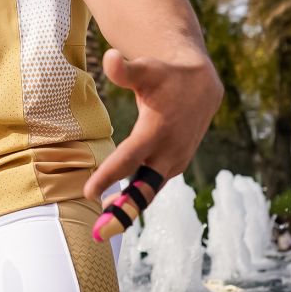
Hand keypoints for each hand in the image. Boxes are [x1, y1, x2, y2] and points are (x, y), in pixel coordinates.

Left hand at [84, 48, 221, 238]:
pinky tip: (116, 210)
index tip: (89, 193)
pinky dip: (136, 199)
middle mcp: (168, 152)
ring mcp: (173, 162)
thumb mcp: (146, 68)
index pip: (129, 158)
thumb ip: (125, 70)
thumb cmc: (166, 75)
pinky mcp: (173, 166)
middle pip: (144, 188)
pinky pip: (152, 187)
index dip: (109, 176)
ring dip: (128, 211)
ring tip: (103, 230)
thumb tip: (108, 58)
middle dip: (123, 213)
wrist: (200, 86)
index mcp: (157, 131)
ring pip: (148, 191)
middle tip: (100, 233)